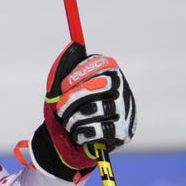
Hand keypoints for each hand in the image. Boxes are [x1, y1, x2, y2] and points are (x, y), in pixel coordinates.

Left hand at [30, 42, 136, 182]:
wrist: (67, 141)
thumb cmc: (67, 106)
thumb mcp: (60, 85)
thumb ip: (65, 65)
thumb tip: (75, 45)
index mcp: (108, 73)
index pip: (100, 64)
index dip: (78, 74)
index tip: (63, 86)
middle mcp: (121, 89)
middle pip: (98, 86)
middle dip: (72, 99)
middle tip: (61, 109)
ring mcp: (125, 111)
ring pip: (97, 109)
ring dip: (75, 119)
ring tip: (69, 123)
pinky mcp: (124, 132)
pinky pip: (100, 130)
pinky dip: (83, 133)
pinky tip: (79, 134)